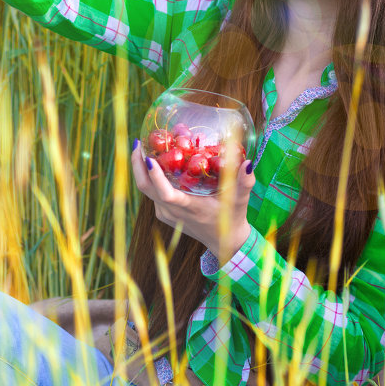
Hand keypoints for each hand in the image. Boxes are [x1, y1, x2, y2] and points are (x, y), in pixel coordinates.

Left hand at [130, 140, 256, 261]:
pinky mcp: (164, 214)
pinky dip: (150, 178)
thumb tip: (247, 162)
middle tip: (137, 143)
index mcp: (188, 208)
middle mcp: (173, 211)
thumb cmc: (232, 219)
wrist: (224, 242)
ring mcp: (165, 214)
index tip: (148, 158)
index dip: (155, 176)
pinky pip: (152, 194)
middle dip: (138, 165)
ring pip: (146, 190)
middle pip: (146, 188)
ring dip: (142, 170)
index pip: (165, 193)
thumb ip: (245, 182)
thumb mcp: (240, 200)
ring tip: (144, 147)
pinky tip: (155, 162)